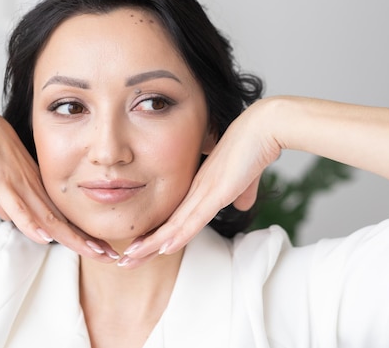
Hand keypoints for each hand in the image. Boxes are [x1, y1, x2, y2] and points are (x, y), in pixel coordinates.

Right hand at [0, 100, 117, 261]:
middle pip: (65, 223)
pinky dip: (31, 224)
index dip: (85, 237)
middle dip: (89, 242)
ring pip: (49, 218)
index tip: (104, 250)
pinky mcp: (3, 184)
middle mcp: (36, 190)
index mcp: (39, 190)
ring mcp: (21, 187)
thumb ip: (10, 201)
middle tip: (111, 256)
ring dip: (71, 237)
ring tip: (92, 251)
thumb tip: (9, 218)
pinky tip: (45, 238)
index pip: (66, 219)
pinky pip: (19, 207)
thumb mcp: (5, 182)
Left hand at [121, 98, 281, 267]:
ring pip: (173, 225)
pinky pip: (194, 219)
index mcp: (201, 186)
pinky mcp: (216, 191)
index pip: (175, 217)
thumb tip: (241, 204)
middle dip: (145, 245)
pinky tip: (162, 249)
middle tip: (125, 261)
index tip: (141, 249)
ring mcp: (204, 190)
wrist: (264, 127)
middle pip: (166, 224)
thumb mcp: (246, 177)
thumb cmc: (255, 147)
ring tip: (129, 260)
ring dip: (151, 245)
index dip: (158, 235)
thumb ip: (242, 192)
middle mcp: (197, 189)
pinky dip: (178, 235)